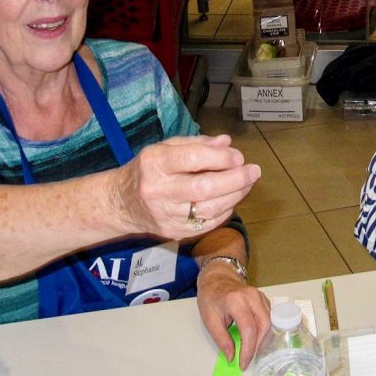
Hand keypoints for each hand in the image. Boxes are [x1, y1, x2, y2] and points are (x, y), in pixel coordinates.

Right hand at [115, 135, 260, 240]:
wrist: (121, 204)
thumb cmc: (148, 170)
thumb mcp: (165, 148)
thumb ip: (196, 144)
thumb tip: (227, 143)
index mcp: (155, 163)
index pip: (192, 159)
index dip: (221, 157)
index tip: (238, 156)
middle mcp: (159, 190)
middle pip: (204, 188)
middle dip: (235, 179)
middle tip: (254, 171)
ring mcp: (166, 215)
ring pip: (209, 209)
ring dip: (235, 196)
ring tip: (248, 183)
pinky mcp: (174, 232)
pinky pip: (207, 224)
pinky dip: (225, 210)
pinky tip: (233, 199)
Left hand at [197, 264, 269, 369]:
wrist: (217, 278)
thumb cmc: (211, 298)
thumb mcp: (209, 320)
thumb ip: (221, 339)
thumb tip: (231, 357)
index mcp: (236, 301)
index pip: (249, 329)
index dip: (248, 350)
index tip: (242, 363)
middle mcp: (252, 296)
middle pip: (264, 325)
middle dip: (258, 345)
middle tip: (248, 358)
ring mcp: (260, 295)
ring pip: (269, 321)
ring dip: (262, 339)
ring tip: (251, 350)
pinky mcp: (263, 298)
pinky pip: (269, 316)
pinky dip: (264, 330)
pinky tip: (255, 338)